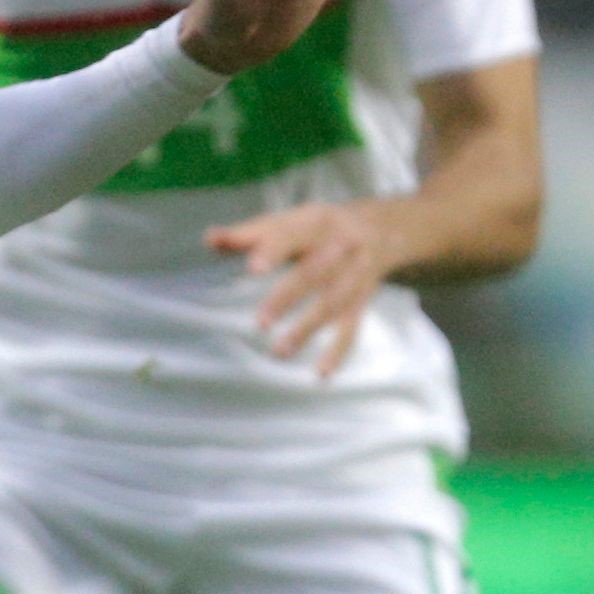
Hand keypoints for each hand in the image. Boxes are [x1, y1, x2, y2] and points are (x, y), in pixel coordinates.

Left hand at [207, 199, 396, 376]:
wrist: (384, 229)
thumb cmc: (321, 227)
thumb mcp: (291, 221)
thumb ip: (249, 233)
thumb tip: (210, 239)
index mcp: (318, 222)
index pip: (293, 234)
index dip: (273, 249)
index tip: (253, 267)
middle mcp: (342, 246)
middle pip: (315, 272)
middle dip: (289, 296)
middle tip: (261, 322)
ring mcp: (356, 275)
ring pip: (333, 303)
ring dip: (307, 328)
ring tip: (280, 351)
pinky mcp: (363, 300)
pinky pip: (352, 327)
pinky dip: (339, 351)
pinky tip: (322, 372)